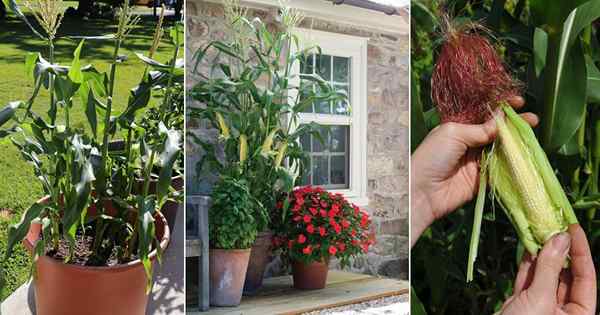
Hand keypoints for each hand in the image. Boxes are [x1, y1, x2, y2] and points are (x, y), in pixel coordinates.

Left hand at [410, 96, 537, 245]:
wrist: (423, 191)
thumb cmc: (432, 157)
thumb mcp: (454, 134)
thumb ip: (480, 129)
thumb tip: (502, 119)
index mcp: (459, 127)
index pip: (484, 114)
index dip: (501, 107)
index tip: (519, 101)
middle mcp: (469, 142)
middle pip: (497, 131)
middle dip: (514, 124)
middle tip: (533, 120)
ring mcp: (477, 161)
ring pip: (502, 149)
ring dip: (517, 142)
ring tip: (532, 134)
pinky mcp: (483, 179)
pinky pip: (502, 169)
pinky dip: (514, 163)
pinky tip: (526, 154)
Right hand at [501, 225, 595, 314]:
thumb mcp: (540, 299)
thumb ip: (549, 268)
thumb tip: (560, 238)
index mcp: (578, 314)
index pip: (586, 278)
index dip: (581, 252)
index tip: (573, 228)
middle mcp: (562, 310)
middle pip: (565, 274)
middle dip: (559, 251)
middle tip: (553, 227)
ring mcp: (541, 305)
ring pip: (545, 274)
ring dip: (541, 254)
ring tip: (540, 232)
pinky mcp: (522, 302)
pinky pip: (528, 278)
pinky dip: (528, 263)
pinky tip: (528, 246)